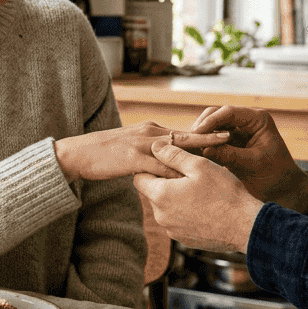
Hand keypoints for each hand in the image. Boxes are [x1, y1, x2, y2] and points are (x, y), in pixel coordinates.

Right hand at [54, 122, 230, 181]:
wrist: (78, 155)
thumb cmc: (104, 155)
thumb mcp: (131, 151)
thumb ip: (150, 155)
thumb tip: (167, 165)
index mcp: (151, 130)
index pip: (181, 132)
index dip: (202, 134)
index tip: (222, 133)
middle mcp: (149, 133)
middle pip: (184, 136)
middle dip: (207, 136)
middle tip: (230, 136)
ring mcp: (141, 145)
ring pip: (175, 150)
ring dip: (196, 154)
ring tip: (217, 156)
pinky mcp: (133, 158)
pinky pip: (159, 166)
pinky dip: (175, 172)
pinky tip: (189, 178)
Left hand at [133, 139, 258, 253]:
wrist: (245, 227)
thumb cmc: (224, 193)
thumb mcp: (199, 166)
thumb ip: (173, 155)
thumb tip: (155, 146)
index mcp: (160, 195)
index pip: (139, 178)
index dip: (151, 167)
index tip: (168, 163)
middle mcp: (161, 216)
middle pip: (152, 193)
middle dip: (165, 182)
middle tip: (189, 175)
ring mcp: (172, 230)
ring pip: (166, 208)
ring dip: (176, 198)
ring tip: (200, 191)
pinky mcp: (184, 239)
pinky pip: (177, 221)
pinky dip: (186, 212)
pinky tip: (205, 207)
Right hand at [186, 105, 307, 214]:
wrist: (284, 191)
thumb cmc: (276, 176)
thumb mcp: (253, 165)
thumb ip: (229, 156)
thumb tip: (203, 149)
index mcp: (258, 120)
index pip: (229, 112)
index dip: (210, 121)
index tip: (196, 134)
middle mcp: (246, 121)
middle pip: (217, 115)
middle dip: (202, 127)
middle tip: (188, 141)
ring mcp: (238, 131)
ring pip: (211, 126)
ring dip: (200, 136)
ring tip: (187, 148)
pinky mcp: (230, 143)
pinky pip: (212, 139)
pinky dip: (202, 145)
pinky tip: (192, 154)